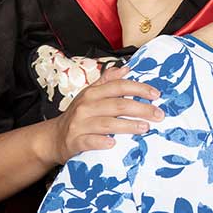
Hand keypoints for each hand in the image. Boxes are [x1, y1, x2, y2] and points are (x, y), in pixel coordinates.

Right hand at [46, 66, 163, 165]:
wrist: (53, 137)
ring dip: (128, 126)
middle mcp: (86, 106)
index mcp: (93, 92)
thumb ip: (108, 81)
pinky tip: (114, 144)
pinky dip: (102, 142)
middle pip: (119, 105)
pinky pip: (90, 141)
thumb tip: (126, 68)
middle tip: (159, 115)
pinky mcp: (74, 141)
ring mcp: (79, 124)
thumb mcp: (91, 93)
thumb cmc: (79, 114)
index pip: (120, 86)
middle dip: (142, 109)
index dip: (140, 89)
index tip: (156, 95)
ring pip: (108, 123)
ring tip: (145, 127)